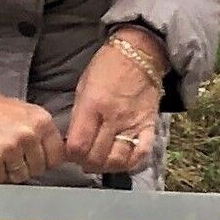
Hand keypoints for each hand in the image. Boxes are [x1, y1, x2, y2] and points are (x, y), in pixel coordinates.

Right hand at [0, 78, 62, 183]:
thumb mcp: (26, 113)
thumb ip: (42, 133)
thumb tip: (54, 158)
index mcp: (42, 121)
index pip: (57, 157)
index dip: (45, 160)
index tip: (34, 157)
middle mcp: (29, 134)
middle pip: (38, 169)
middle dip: (26, 165)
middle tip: (10, 152)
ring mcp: (10, 147)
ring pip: (20, 176)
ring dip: (9, 170)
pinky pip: (0, 178)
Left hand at [63, 26, 168, 175]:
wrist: (139, 53)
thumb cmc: (107, 67)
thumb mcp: (83, 86)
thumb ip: (79, 116)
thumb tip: (73, 141)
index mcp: (92, 105)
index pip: (78, 146)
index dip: (71, 155)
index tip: (70, 152)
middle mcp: (113, 118)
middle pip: (96, 157)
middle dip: (86, 163)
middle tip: (84, 158)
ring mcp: (132, 124)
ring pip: (118, 160)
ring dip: (106, 167)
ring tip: (100, 161)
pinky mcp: (149, 126)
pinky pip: (142, 154)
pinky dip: (131, 163)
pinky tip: (121, 161)